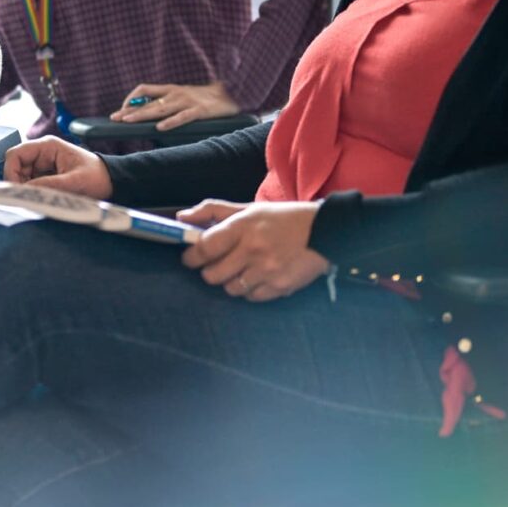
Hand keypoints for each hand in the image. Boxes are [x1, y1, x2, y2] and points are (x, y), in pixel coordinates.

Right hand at [2, 136, 112, 198]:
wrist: (113, 182)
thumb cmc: (98, 177)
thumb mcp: (74, 181)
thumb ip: (49, 185)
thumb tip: (25, 191)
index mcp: (47, 146)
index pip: (15, 154)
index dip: (11, 172)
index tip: (16, 190)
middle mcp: (42, 153)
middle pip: (16, 167)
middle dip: (19, 183)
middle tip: (29, 198)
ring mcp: (43, 165)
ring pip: (22, 178)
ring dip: (27, 190)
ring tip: (41, 199)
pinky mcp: (47, 176)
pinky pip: (31, 184)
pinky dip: (33, 193)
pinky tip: (44, 199)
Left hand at [111, 81, 241, 131]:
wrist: (234, 92)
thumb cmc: (205, 98)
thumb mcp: (183, 96)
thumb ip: (167, 103)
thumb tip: (147, 115)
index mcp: (170, 90)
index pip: (144, 90)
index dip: (130, 99)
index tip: (121, 110)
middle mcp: (176, 94)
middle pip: (148, 103)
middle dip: (129, 111)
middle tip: (114, 118)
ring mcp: (187, 101)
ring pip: (161, 109)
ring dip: (142, 116)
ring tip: (128, 122)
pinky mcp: (200, 110)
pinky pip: (183, 117)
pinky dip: (171, 122)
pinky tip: (160, 128)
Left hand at [177, 199, 329, 301]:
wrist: (325, 232)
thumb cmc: (282, 219)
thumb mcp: (248, 208)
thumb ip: (212, 211)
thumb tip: (182, 218)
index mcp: (243, 227)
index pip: (205, 247)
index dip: (192, 256)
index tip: (191, 257)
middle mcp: (253, 250)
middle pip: (213, 274)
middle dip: (209, 271)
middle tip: (216, 265)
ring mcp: (267, 271)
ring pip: (230, 289)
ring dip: (230, 282)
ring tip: (239, 270)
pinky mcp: (280, 287)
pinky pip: (251, 297)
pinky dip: (249, 291)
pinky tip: (256, 278)